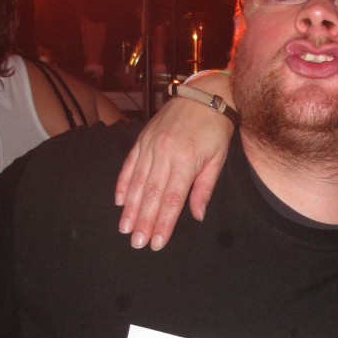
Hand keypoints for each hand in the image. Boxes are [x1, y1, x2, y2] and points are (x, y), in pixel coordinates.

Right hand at [114, 71, 235, 249]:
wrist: (205, 94)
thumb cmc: (216, 129)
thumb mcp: (218, 159)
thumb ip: (204, 188)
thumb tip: (197, 216)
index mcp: (187, 161)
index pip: (173, 200)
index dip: (164, 223)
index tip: (157, 242)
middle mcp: (165, 154)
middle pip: (152, 195)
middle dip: (143, 221)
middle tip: (136, 243)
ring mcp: (151, 145)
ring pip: (137, 182)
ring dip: (130, 208)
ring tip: (125, 228)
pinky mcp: (143, 138)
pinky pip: (130, 164)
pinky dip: (123, 184)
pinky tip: (119, 201)